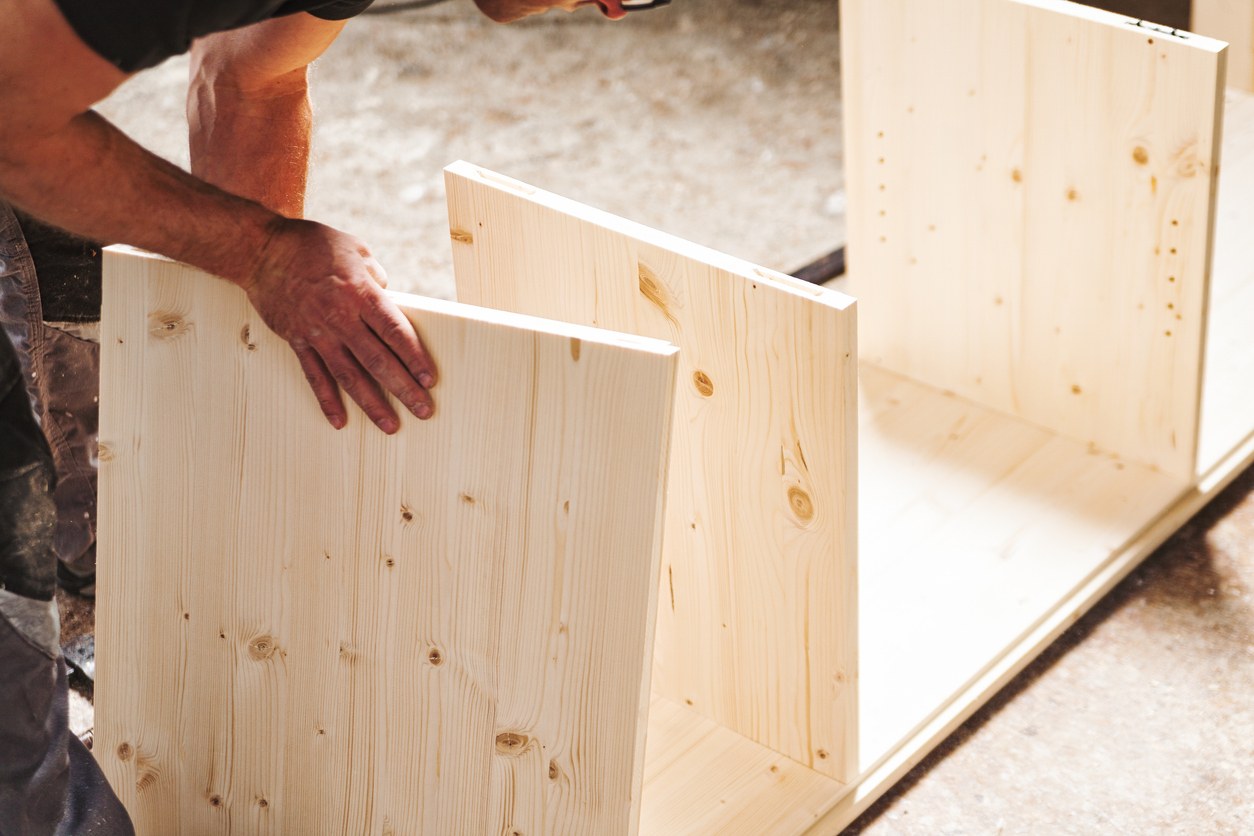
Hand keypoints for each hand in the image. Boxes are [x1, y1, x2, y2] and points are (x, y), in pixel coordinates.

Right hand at [244, 218, 436, 432]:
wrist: (260, 249)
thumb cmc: (312, 245)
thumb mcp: (356, 249)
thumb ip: (377, 277)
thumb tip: (388, 299)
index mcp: (360, 293)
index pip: (395, 331)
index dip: (414, 358)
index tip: (429, 380)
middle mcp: (340, 317)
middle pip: (378, 360)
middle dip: (403, 389)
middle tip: (423, 410)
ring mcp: (317, 332)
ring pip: (349, 376)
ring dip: (371, 403)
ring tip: (389, 426)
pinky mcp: (297, 340)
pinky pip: (314, 376)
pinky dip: (326, 400)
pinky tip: (339, 421)